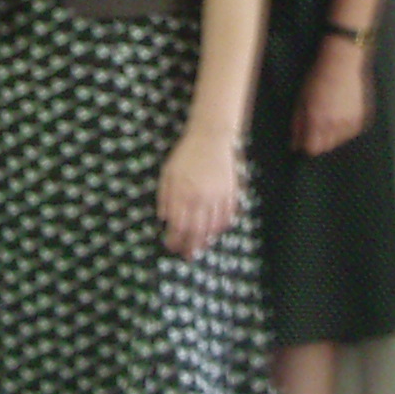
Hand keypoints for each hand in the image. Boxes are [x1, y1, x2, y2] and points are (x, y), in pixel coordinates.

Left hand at [157, 132, 241, 257]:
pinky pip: (228, 216)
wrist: (211, 137)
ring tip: (201, 247)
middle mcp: (201, 198)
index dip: (174, 240)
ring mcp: (218, 196)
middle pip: (196, 231)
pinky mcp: (231, 192)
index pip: (178, 226)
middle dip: (190, 246)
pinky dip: (222, 227)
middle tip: (187, 256)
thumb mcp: (168, 173)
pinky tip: (215, 231)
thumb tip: (164, 219)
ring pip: (213, 227)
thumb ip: (165, 197)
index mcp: (183, 193)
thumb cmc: (186, 154)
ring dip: (206, 240)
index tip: (171, 246)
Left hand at [292, 41, 370, 155]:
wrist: (343, 63)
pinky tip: (341, 112)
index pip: (312, 148)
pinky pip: (350, 131)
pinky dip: (345, 127)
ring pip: (339, 140)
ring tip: (330, 115)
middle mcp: (335, 125)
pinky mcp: (362, 118)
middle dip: (319, 139)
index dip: (306, 144)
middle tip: (316, 124)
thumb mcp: (302, 100)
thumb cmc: (318, 78)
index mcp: (317, 120)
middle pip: (326, 146)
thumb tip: (294, 144)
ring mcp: (351, 122)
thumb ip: (298, 124)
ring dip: (332, 133)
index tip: (304, 137)